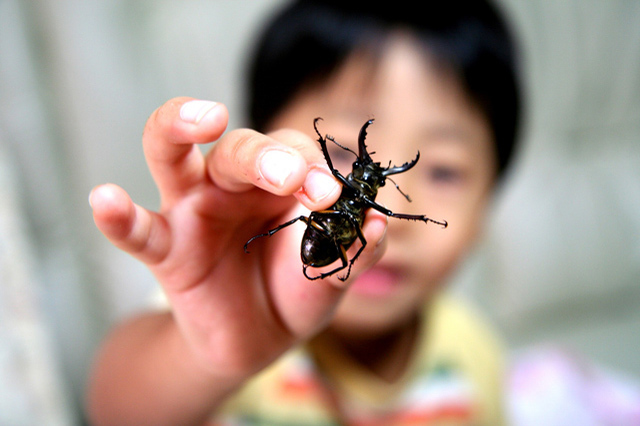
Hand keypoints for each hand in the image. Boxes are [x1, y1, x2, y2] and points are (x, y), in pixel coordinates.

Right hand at [90, 97, 386, 379]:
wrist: (258, 339)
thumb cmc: (296, 291)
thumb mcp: (331, 276)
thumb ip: (353, 251)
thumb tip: (378, 222)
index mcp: (278, 182)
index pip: (292, 153)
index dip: (311, 167)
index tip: (331, 194)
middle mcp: (232, 184)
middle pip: (237, 147)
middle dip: (264, 154)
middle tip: (291, 177)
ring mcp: (191, 209)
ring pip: (171, 153)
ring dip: (181, 127)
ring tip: (203, 118)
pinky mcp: (164, 249)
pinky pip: (135, 229)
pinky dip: (117, 215)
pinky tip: (104, 199)